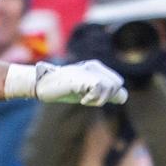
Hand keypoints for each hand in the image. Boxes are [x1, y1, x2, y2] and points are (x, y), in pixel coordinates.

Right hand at [5, 60, 127, 105]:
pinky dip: (92, 99)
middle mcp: (95, 66)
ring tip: (83, 98)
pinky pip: (100, 90)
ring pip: (111, 88)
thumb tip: (123, 96)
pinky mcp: (82, 76)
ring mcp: (88, 70)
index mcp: (97, 67)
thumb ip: (105, 92)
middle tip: (89, 98)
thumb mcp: (89, 90)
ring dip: (98, 99)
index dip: (110, 95)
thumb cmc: (65, 89)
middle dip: (107, 97)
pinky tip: (81, 98)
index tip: (92, 96)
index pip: (118, 84)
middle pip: (118, 86)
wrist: (42, 85)